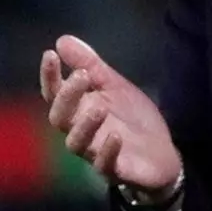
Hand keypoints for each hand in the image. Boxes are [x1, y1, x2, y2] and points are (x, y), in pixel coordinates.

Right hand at [40, 35, 181, 191]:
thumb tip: (62, 40)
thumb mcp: (115, 85)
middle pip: (60, 118)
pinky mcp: (115, 170)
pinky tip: (115, 137)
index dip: (50, 76)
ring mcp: (95, 153)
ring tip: (98, 108)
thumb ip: (91, 65)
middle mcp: (80, 131)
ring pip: (76, 143)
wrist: (161, 152)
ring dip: (85, 126)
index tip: (50, 54)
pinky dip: (107, 151)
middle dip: (67, 98)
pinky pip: (104, 165)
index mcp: (79, 109)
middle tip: (82, 77)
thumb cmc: (132, 118)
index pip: (55, 93)